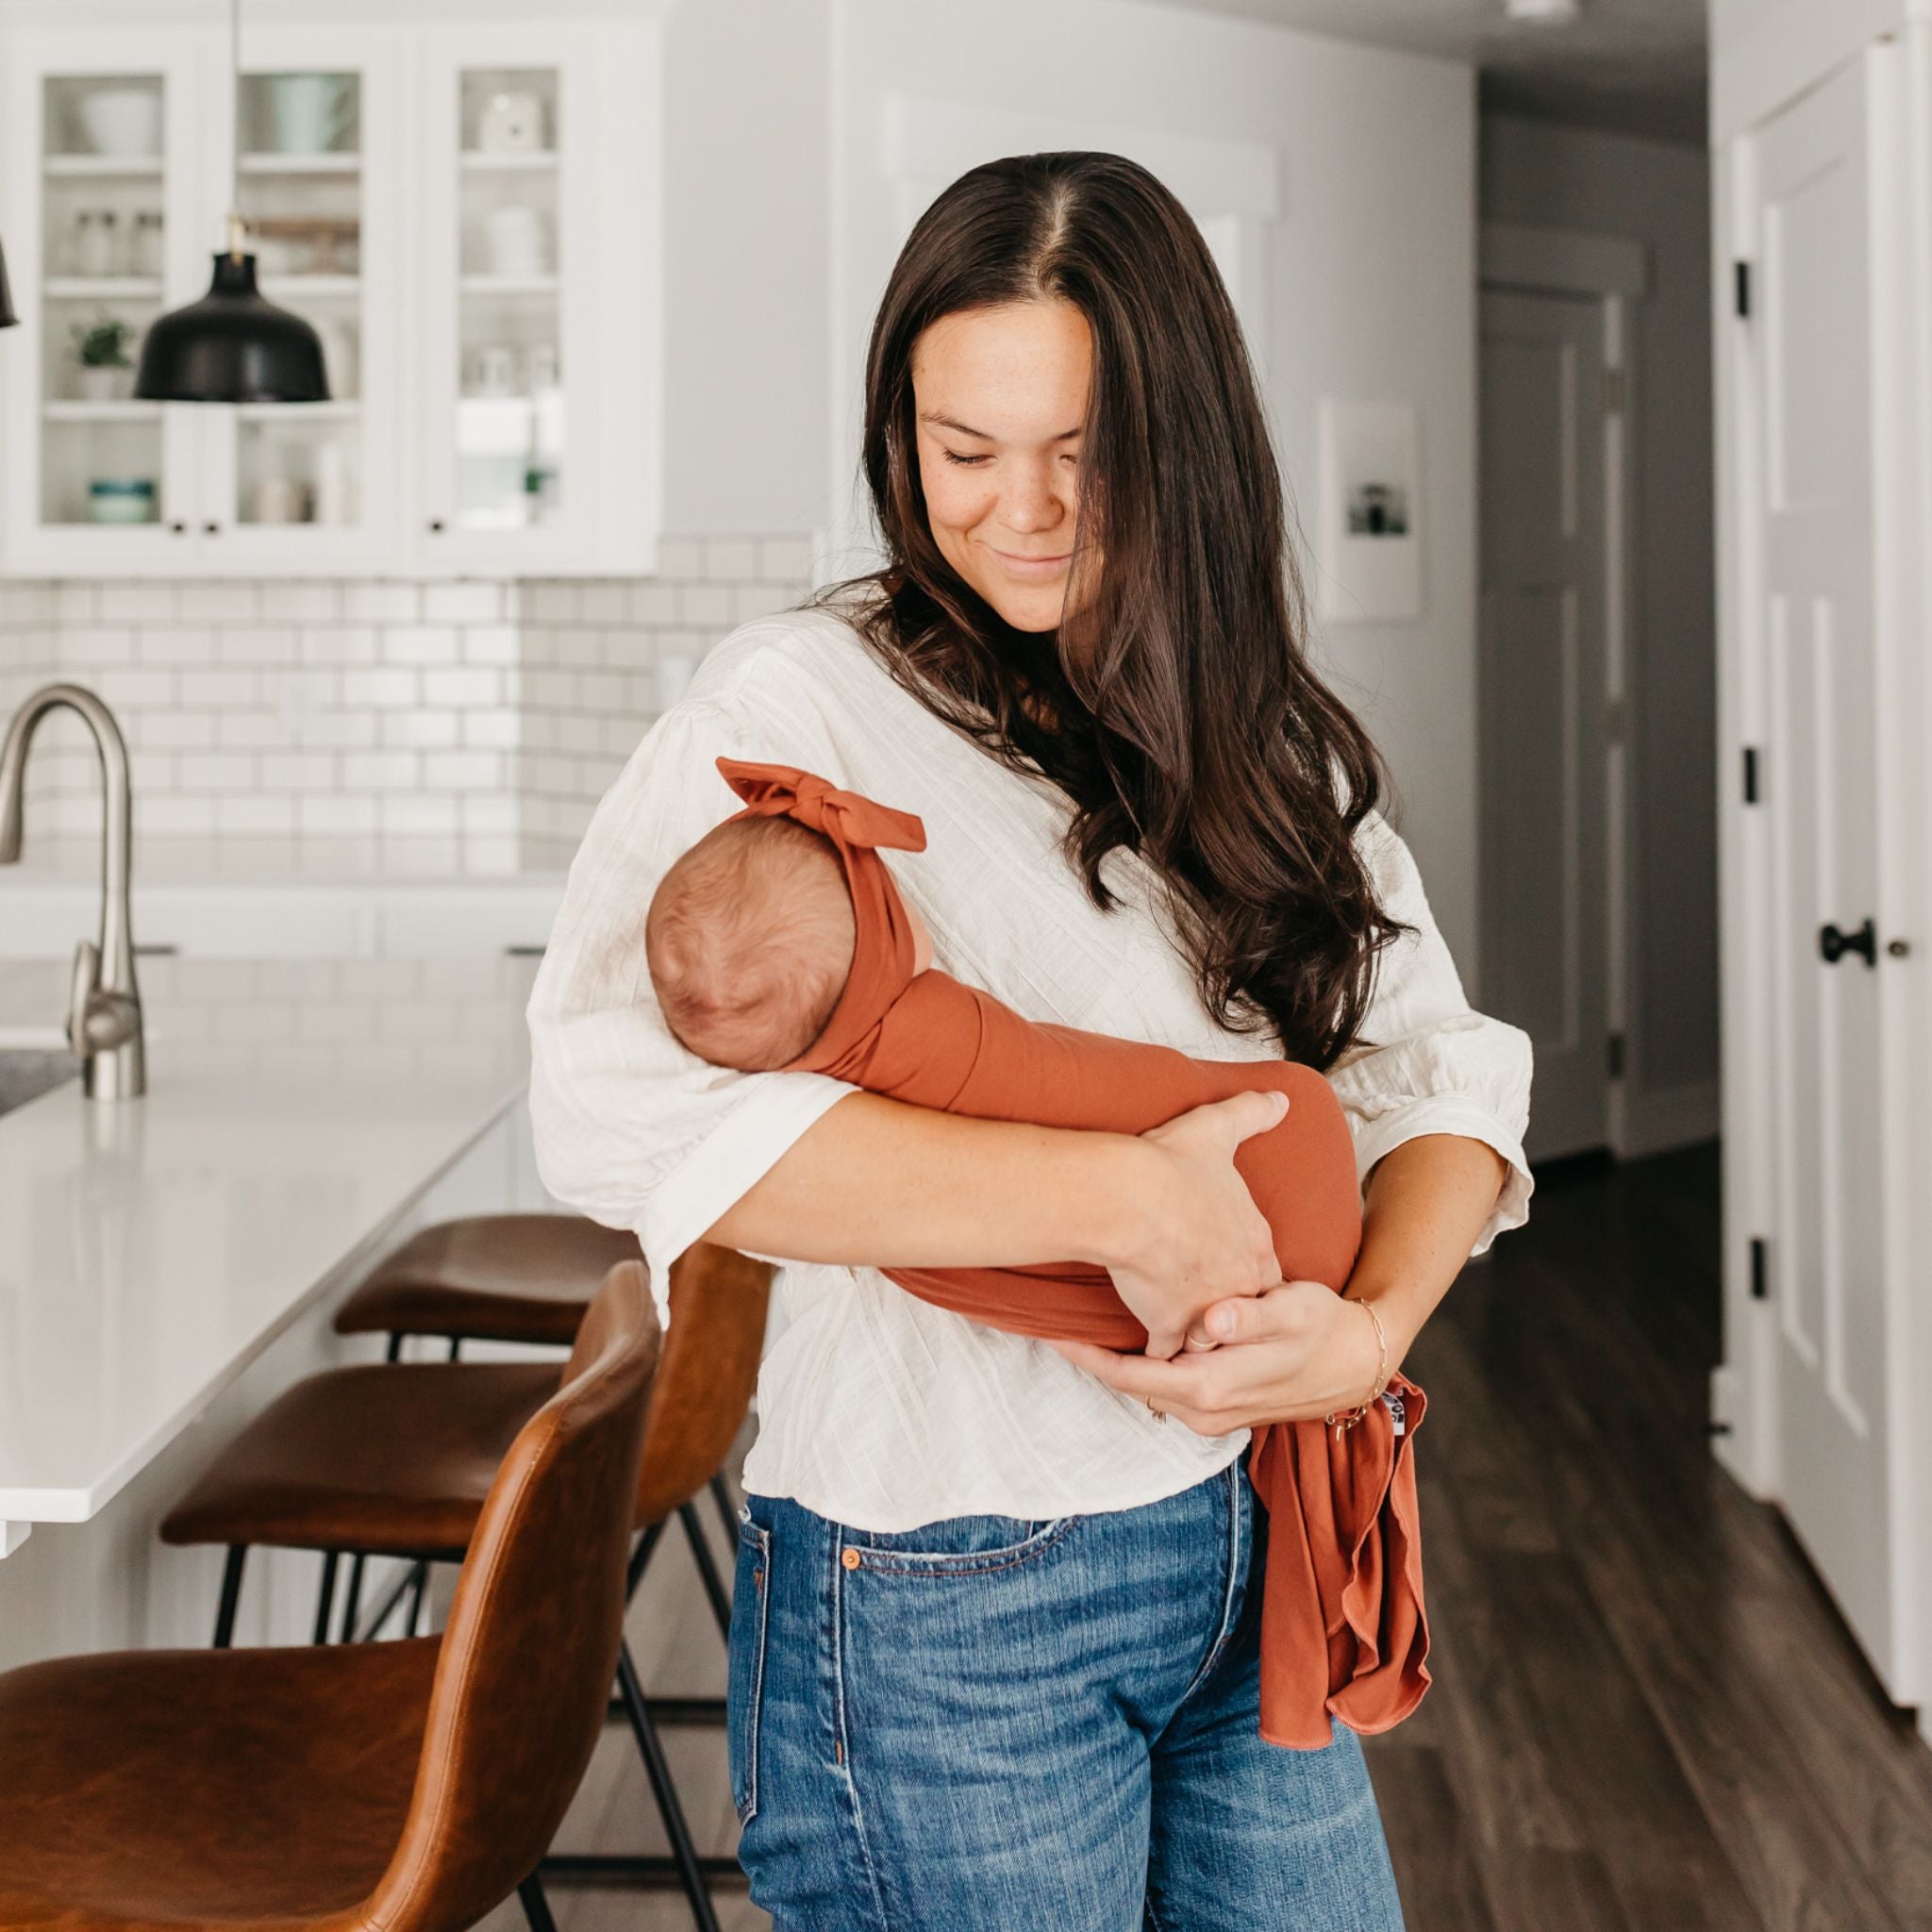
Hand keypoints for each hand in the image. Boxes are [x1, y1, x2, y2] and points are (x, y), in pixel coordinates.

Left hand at [1044, 1280, 1393, 1434]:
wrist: (1359, 1361)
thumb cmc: (1326, 1328)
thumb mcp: (1295, 1311)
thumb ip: (1252, 1314)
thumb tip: (1213, 1319)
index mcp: (1212, 1387)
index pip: (1131, 1375)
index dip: (1088, 1355)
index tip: (1051, 1331)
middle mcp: (1204, 1411)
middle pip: (1129, 1384)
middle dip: (1090, 1357)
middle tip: (1049, 1318)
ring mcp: (1209, 1416)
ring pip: (1145, 1387)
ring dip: (1114, 1362)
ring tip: (1076, 1324)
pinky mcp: (1216, 1408)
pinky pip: (1164, 1388)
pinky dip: (1142, 1366)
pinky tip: (1128, 1335)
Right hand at [1098, 1088, 1288, 1359]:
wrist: (1129, 1198)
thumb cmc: (1171, 1164)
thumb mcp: (1218, 1129)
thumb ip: (1251, 1114)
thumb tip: (1280, 1098)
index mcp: (1254, 1241)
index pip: (1264, 1270)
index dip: (1245, 1271)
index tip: (1228, 1269)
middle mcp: (1239, 1280)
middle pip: (1242, 1309)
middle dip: (1227, 1311)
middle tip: (1209, 1309)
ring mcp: (1206, 1308)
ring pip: (1208, 1334)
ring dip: (1195, 1335)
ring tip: (1180, 1338)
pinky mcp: (1168, 1324)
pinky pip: (1165, 1352)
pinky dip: (1155, 1353)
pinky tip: (1145, 1354)